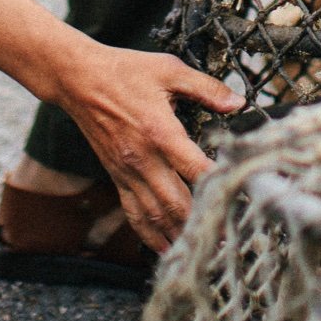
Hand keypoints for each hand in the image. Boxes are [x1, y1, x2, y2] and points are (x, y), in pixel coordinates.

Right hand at [50, 39, 237, 251]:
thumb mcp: (169, 70)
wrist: (79, 80)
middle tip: (227, 237)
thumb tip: (239, 102)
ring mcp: (128, 172)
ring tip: (202, 250)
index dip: (219, 185)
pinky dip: (151, 234)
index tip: (241, 196)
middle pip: (176, 202)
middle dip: (202, 222)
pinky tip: (166, 249)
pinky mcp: (117, 177)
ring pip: (156, 215)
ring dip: (179, 235)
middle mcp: (144, 159)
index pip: (195, 169)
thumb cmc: (126, 71)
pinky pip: (134, 213)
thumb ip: (206, 88)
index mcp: (160, 132)